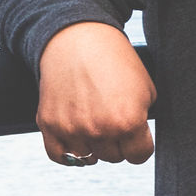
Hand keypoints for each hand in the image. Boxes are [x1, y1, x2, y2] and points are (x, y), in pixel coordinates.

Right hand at [37, 21, 155, 164]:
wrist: (77, 39)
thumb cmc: (115, 60)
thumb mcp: (146, 89)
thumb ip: (144, 120)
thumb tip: (137, 141)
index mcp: (128, 121)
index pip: (139, 156)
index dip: (140, 144)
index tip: (136, 135)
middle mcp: (99, 129)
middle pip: (115, 157)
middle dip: (117, 142)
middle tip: (113, 119)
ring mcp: (71, 129)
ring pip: (89, 157)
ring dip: (94, 145)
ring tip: (95, 122)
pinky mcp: (49, 124)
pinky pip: (58, 156)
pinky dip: (69, 154)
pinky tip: (77, 141)